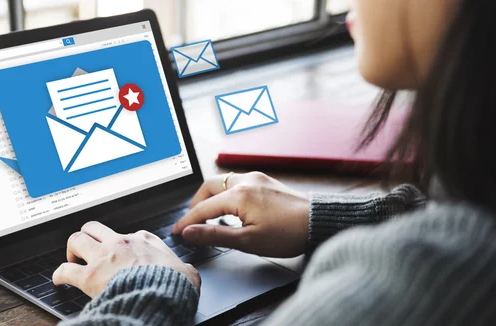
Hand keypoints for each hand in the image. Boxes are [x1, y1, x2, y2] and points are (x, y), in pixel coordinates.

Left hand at [53, 221, 200, 297]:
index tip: (120, 252)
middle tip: (87, 248)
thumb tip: (188, 272)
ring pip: (76, 239)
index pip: (128, 234)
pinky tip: (59, 279)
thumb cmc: (173, 285)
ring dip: (72, 249)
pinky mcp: (90, 276)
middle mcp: (121, 243)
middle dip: (88, 236)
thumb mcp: (187, 271)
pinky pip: (65, 270)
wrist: (160, 296)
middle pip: (94, 227)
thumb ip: (183, 268)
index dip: (121, 243)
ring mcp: (103, 257)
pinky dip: (60, 274)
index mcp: (144, 240)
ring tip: (72, 259)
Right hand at [172, 172, 308, 257]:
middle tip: (191, 221)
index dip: (187, 221)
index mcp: (238, 195)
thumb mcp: (247, 241)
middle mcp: (245, 181)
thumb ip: (215, 235)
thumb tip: (190, 232)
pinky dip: (226, 193)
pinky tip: (230, 207)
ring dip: (211, 196)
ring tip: (209, 216)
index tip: (177, 231)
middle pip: (209, 186)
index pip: (203, 208)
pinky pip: (237, 182)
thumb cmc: (288, 233)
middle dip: (196, 203)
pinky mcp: (265, 181)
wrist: (318, 222)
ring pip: (222, 181)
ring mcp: (256, 178)